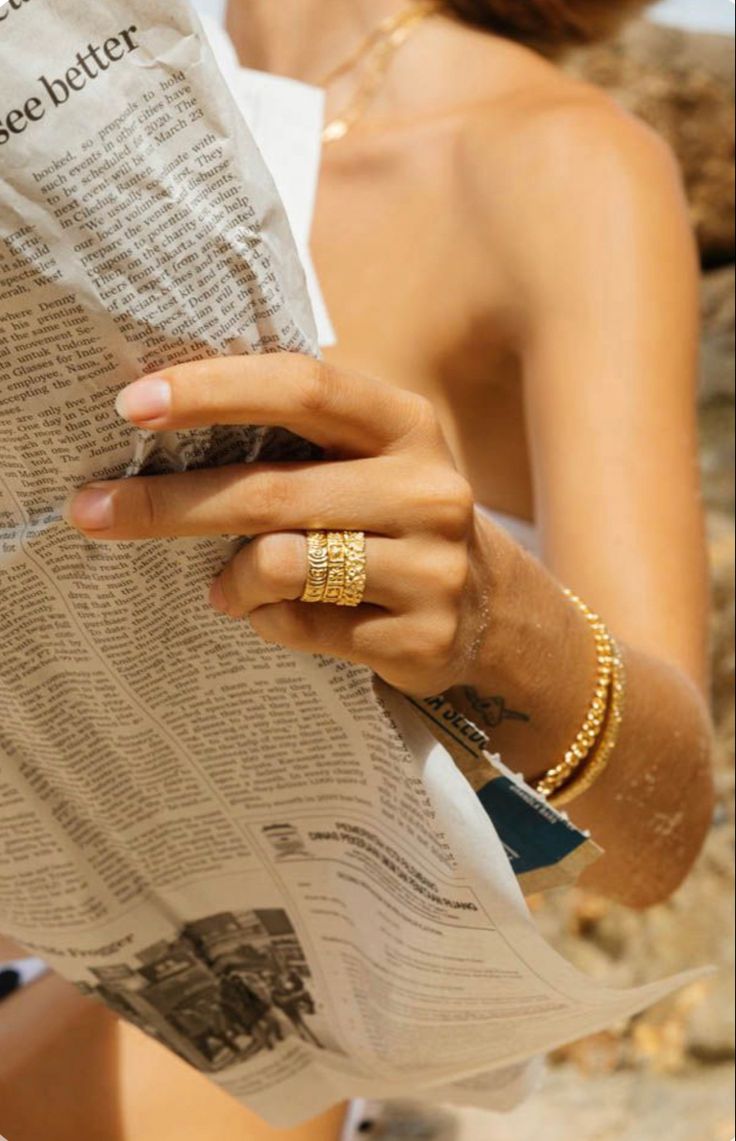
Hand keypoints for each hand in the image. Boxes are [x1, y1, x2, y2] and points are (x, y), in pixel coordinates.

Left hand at [66, 354, 483, 694]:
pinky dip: (269, 622)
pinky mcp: (422, 634)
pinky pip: (304, 628)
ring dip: (230, 581)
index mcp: (405, 424)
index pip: (304, 386)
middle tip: (94, 512)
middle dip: (168, 504)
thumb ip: (299, 436)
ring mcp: (432, 565)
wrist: (493, 610)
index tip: (132, 404)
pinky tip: (279, 616)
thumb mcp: (368, 458)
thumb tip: (164, 419)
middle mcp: (427, 487)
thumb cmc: (395, 518)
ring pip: (282, 565)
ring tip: (226, 588)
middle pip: (272, 490)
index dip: (214, 390)